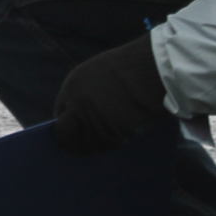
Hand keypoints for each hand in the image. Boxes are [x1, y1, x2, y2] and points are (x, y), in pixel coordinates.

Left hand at [52, 34, 171, 154]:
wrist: (156, 67)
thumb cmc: (134, 68)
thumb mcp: (100, 73)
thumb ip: (86, 93)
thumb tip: (81, 117)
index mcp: (72, 85)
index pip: (60, 115)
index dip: (68, 125)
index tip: (75, 133)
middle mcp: (77, 102)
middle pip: (66, 135)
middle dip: (75, 142)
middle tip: (85, 148)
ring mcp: (92, 117)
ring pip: (88, 144)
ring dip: (97, 144)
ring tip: (110, 139)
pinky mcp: (110, 130)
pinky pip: (107, 144)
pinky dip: (114, 143)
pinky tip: (124, 136)